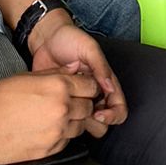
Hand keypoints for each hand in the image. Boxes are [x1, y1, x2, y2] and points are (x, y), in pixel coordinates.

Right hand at [0, 69, 104, 164]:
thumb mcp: (27, 77)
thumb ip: (55, 74)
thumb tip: (74, 69)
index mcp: (58, 87)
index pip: (90, 86)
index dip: (87, 85)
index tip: (81, 87)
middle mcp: (62, 109)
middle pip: (89, 107)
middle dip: (83, 103)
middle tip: (70, 101)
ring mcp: (56, 132)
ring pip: (80, 126)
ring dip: (74, 120)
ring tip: (57, 116)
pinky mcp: (49, 151)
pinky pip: (67, 141)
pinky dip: (63, 135)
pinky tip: (48, 128)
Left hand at [30, 18, 127, 132]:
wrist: (46, 39)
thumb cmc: (70, 39)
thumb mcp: (89, 48)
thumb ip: (101, 67)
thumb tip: (110, 88)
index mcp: (106, 81)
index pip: (119, 108)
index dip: (113, 115)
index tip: (98, 114)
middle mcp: (94, 94)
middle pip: (104, 122)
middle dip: (96, 123)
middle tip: (84, 115)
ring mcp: (79, 99)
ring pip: (87, 125)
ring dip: (81, 123)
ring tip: (71, 113)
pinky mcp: (63, 102)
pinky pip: (68, 119)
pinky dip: (66, 120)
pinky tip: (60, 111)